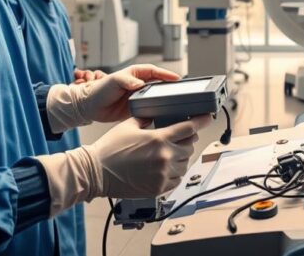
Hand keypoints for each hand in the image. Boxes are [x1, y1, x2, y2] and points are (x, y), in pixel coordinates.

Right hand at [35, 115, 213, 213]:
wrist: (95, 172)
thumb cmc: (110, 149)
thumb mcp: (130, 124)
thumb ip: (149, 119)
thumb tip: (160, 115)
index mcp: (159, 139)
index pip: (190, 128)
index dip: (201, 121)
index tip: (208, 118)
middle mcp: (164, 157)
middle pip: (189, 146)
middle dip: (186, 140)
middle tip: (177, 138)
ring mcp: (163, 174)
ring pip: (185, 163)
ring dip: (180, 157)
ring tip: (167, 154)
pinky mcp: (159, 188)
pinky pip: (177, 179)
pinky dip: (174, 172)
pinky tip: (164, 167)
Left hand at [47, 64, 179, 130]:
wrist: (89, 107)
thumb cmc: (98, 90)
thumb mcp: (114, 81)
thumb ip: (127, 81)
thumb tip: (140, 84)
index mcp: (134, 74)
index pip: (154, 71)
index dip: (165, 74)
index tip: (176, 78)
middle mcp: (138, 85)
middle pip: (158, 83)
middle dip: (168, 86)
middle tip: (179, 90)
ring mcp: (137, 96)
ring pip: (155, 96)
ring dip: (163, 98)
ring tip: (173, 102)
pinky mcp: (135, 108)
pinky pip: (149, 108)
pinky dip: (155, 109)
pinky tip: (161, 112)